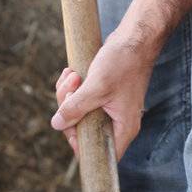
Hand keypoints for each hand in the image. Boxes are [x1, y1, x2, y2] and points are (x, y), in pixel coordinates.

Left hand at [51, 32, 155, 160]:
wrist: (134, 38)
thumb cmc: (123, 62)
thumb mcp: (97, 86)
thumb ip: (76, 107)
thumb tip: (57, 124)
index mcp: (123, 127)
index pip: (99, 152)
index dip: (79, 143)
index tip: (68, 122)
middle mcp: (117, 122)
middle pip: (82, 131)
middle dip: (69, 109)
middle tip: (71, 87)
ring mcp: (109, 109)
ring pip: (78, 113)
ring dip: (68, 94)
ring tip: (72, 75)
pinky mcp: (103, 96)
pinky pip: (81, 100)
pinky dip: (72, 88)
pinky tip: (72, 72)